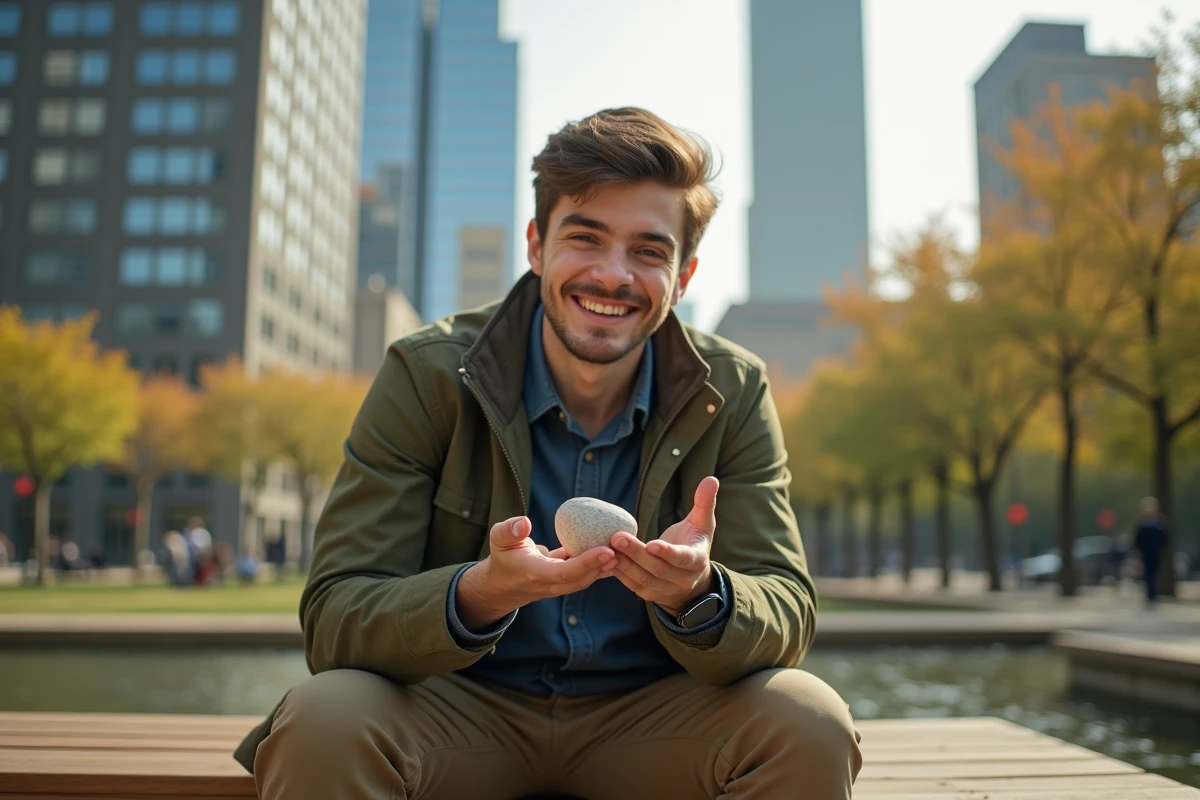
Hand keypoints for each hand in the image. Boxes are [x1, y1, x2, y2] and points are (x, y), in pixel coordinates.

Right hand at [456, 515, 615, 629]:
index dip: (586, 563)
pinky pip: (585, 575)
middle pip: (580, 578)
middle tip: (623, 547)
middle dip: (603, 565)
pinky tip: (618, 553)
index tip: (606, 551)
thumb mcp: (498, 540)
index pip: (563, 573)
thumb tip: (524, 522)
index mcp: (534, 573)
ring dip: (605, 567)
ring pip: (586, 579)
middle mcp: (549, 584)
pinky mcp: (565, 581)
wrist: (503, 585)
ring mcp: (558, 586)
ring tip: (625, 549)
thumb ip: (508, 530)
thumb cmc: (503, 556)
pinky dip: (601, 566)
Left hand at [610, 476, 718, 614]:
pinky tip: (606, 558)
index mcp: (697, 560)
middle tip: (617, 537)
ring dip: (625, 564)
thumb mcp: (702, 523)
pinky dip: (619, 573)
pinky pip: (632, 585)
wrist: (690, 577)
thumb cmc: (693, 541)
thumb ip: (705, 502)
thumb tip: (711, 479)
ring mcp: (665, 589)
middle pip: (658, 568)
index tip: (652, 544)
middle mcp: (683, 579)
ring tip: (609, 545)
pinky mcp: (649, 594)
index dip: (668, 553)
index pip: (683, 558)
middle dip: (636, 553)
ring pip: (643, 579)